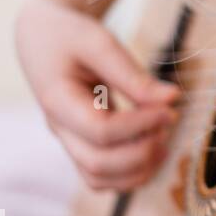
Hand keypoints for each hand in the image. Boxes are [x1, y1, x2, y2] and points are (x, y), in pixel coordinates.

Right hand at [15, 0, 178, 190]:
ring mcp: (69, 141)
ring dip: (138, 169)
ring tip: (164, 140)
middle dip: (142, 152)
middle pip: (98, 164)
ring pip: (99, 179)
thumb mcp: (99, 43)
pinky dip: (130, 173)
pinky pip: (102, 176)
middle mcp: (60, 129)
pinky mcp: (82, 144)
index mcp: (58, 101)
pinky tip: (153, 149)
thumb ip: (133, 75)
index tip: (170, 110)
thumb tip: (172, 99)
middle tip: (168, 123)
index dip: (140, 125)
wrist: (42, 37)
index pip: (100, 131)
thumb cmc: (69, 36)